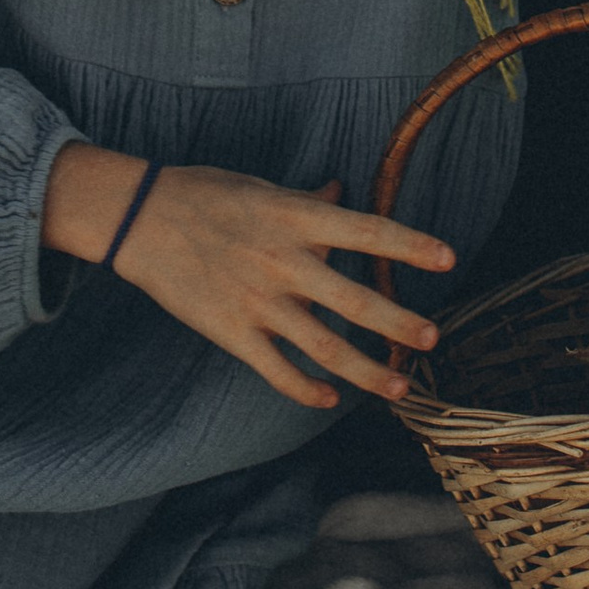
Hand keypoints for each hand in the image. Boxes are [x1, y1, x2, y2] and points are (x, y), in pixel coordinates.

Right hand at [40, 151, 452, 410]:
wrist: (141, 218)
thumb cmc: (205, 193)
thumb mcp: (262, 189)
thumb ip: (306, 202)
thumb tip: (340, 192)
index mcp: (295, 219)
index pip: (366, 231)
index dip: (408, 245)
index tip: (447, 257)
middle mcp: (284, 262)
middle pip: (355, 301)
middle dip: (399, 323)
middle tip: (432, 339)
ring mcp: (259, 301)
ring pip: (324, 348)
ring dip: (366, 372)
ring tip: (398, 387)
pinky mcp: (232, 332)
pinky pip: (278, 370)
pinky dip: (306, 389)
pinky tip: (328, 399)